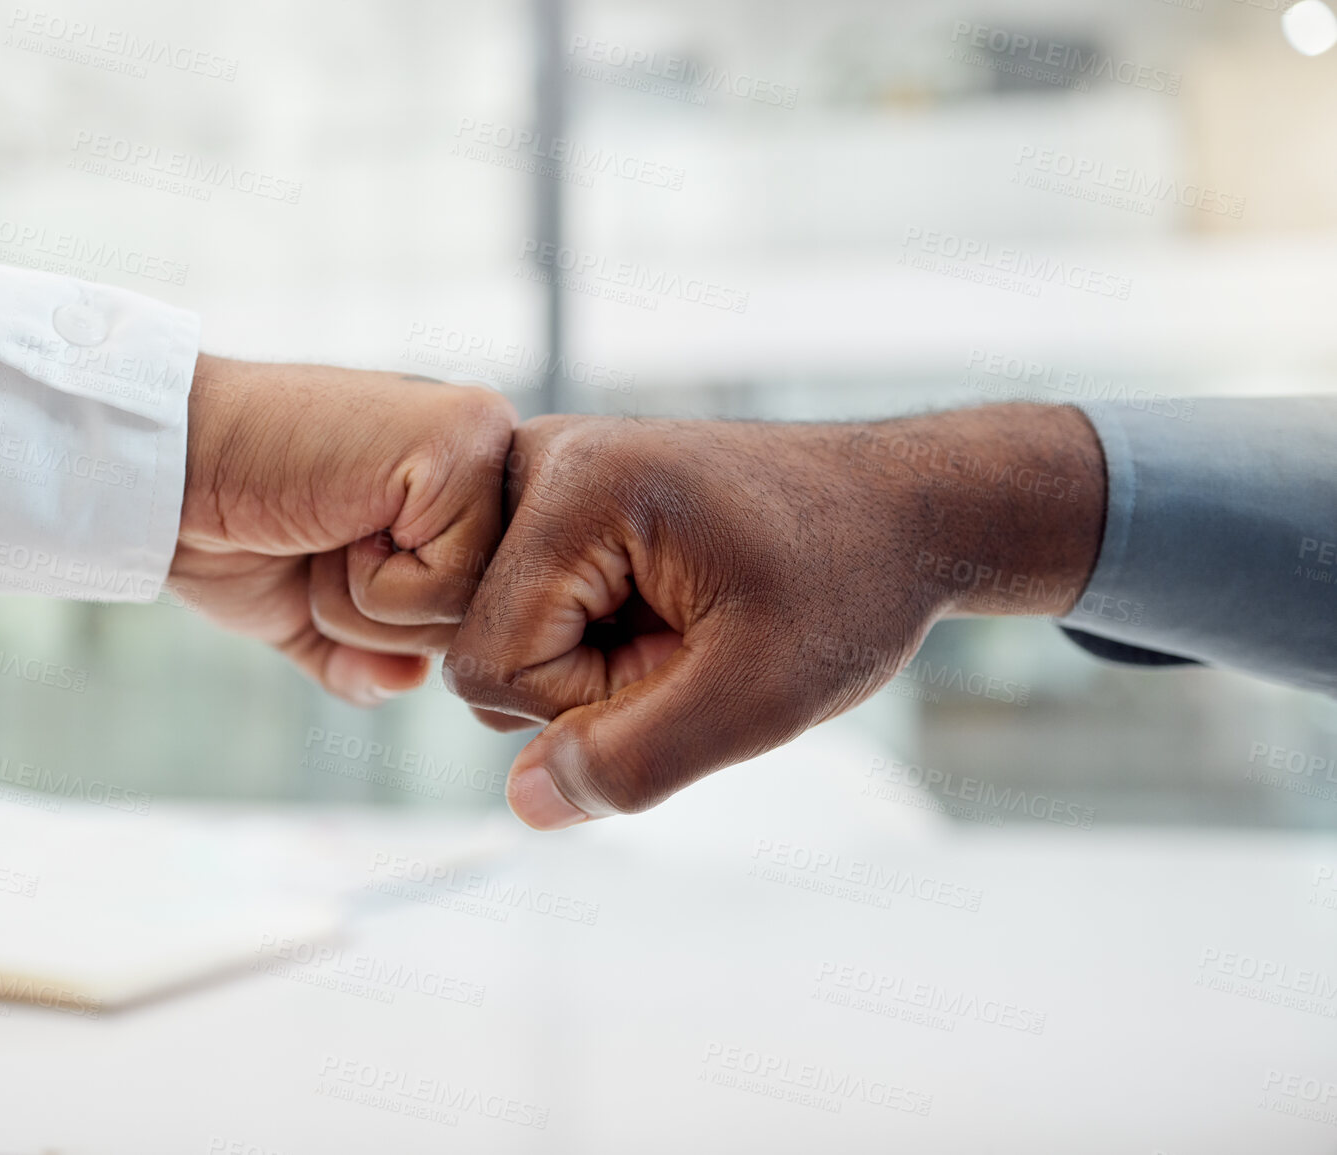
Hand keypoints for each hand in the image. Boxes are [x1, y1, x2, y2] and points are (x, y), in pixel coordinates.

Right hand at [171, 356, 516, 704]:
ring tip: (323, 526)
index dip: (386, 623)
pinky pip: (446, 587)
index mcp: (466, 486)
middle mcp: (490, 452)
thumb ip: (368, 657)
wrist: (165, 466)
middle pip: (484, 621)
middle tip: (318, 540)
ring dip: (367, 602)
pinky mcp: (461, 441)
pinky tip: (335, 515)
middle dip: (379, 620)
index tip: (324, 550)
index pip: (476, 617)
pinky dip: (370, 583)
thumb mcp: (308, 612)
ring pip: (468, 610)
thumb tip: (410, 681)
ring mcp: (482, 439)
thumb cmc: (227, 524)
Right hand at [444, 405, 1104, 828]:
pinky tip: (666, 612)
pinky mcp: (558, 498)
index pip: (492, 665)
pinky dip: (594, 638)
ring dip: (591, 665)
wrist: (902, 512)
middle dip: (587, 683)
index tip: (692, 660)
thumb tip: (525, 802)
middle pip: (483, 648)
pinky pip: (527, 612)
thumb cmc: (847, 586)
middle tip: (696, 641)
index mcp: (577, 484)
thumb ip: (637, 760)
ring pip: (500, 636)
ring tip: (686, 625)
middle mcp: (540, 457)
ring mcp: (544, 472)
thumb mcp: (761, 696)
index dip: (587, 705)